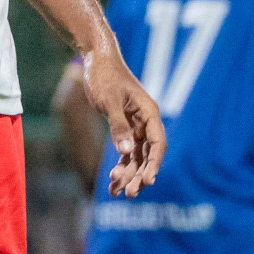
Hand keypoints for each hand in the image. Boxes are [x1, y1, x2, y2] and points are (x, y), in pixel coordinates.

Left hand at [80, 45, 165, 196]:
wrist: (96, 60)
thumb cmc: (104, 75)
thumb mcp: (109, 100)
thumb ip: (118, 125)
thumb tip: (126, 150)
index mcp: (149, 112)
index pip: (158, 144)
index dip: (154, 164)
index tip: (148, 181)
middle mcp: (146, 121)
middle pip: (148, 155)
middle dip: (140, 175)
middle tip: (130, 194)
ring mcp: (136, 125)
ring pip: (137, 157)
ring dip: (129, 175)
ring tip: (117, 192)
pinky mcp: (124, 127)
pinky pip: (127, 152)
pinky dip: (121, 166)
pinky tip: (113, 180)